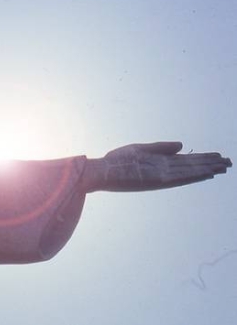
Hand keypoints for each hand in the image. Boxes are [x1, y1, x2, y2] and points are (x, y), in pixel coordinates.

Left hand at [82, 142, 231, 192]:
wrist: (101, 171)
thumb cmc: (116, 162)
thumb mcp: (139, 149)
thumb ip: (161, 147)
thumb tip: (183, 145)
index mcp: (159, 163)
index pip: (186, 161)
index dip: (202, 159)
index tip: (218, 156)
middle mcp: (163, 170)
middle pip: (192, 166)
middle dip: (210, 164)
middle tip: (229, 162)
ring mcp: (161, 175)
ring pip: (189, 171)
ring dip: (207, 169)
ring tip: (224, 167)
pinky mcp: (156, 179)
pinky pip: (179, 177)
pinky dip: (194, 175)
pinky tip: (206, 172)